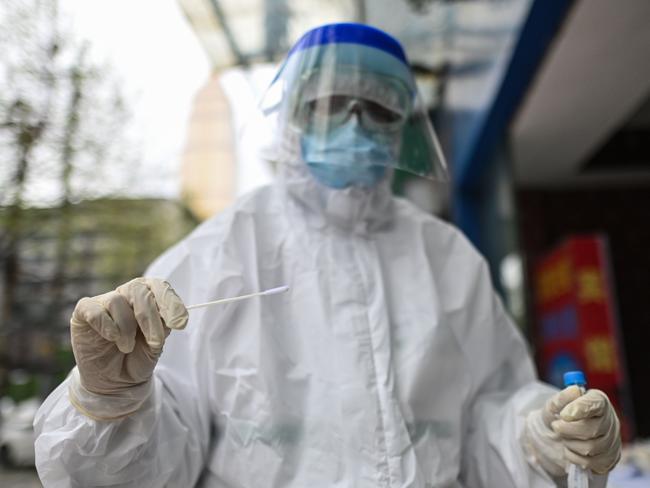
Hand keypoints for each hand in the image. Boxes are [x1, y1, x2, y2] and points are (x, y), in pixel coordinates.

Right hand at [69, 278, 187, 418]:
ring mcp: (103, 302)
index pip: (159, 286)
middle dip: (150, 318)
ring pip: (116, 301)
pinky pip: (94, 310)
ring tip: (127, 347)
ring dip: (126, 328)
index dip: (170, 301)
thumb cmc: (138, 357)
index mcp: (147, 296)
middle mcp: (125, 294)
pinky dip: (106, 325)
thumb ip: (162, 326)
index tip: (180, 322)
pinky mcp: (83, 313)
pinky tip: (112, 338)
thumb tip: (172, 315)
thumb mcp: (156, 343)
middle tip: (155, 342)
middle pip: (139, 291)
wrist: (115, 382)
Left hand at [524, 386, 620, 476]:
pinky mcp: (609, 459)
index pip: (596, 403)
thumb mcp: (555, 404)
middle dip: (568, 430)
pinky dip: (574, 456)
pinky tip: (569, 448)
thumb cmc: (559, 416)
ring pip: (591, 447)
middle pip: (592, 429)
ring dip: (569, 443)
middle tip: (556, 426)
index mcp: (598, 401)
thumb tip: (574, 390)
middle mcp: (610, 420)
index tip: (564, 414)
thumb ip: (562, 398)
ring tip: (563, 437)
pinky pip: (590, 462)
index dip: (580, 408)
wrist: (557, 436)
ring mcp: (612, 441)